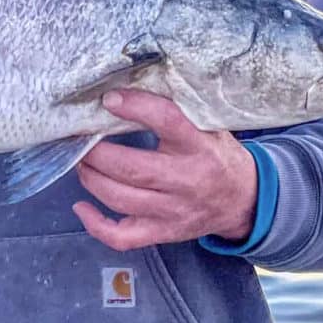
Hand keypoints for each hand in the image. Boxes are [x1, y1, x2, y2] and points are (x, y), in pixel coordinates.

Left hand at [73, 89, 257, 250]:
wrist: (244, 201)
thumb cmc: (216, 154)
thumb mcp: (207, 124)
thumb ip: (175, 108)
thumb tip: (127, 86)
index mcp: (200, 146)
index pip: (167, 120)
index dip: (136, 107)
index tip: (109, 99)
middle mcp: (187, 181)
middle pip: (133, 169)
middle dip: (97, 153)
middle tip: (79, 137)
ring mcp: (173, 211)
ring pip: (121, 200)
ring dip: (91, 179)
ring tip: (81, 161)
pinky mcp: (163, 233)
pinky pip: (123, 237)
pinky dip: (96, 225)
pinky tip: (81, 206)